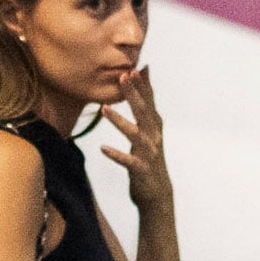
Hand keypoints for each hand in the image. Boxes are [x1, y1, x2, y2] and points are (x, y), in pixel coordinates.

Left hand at [101, 71, 173, 206]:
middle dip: (134, 94)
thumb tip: (145, 84)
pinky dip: (116, 155)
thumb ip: (145, 108)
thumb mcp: (149, 131)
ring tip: (104, 109)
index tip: (134, 68)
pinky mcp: (141, 170)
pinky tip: (102, 149)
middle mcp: (154, 137)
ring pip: (135, 134)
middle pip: (143, 112)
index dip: (143, 85)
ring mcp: (149, 153)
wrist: (157, 193)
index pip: (149, 102)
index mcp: (154, 126)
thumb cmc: (149, 157)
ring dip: (120, 121)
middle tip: (123, 76)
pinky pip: (128, 161)